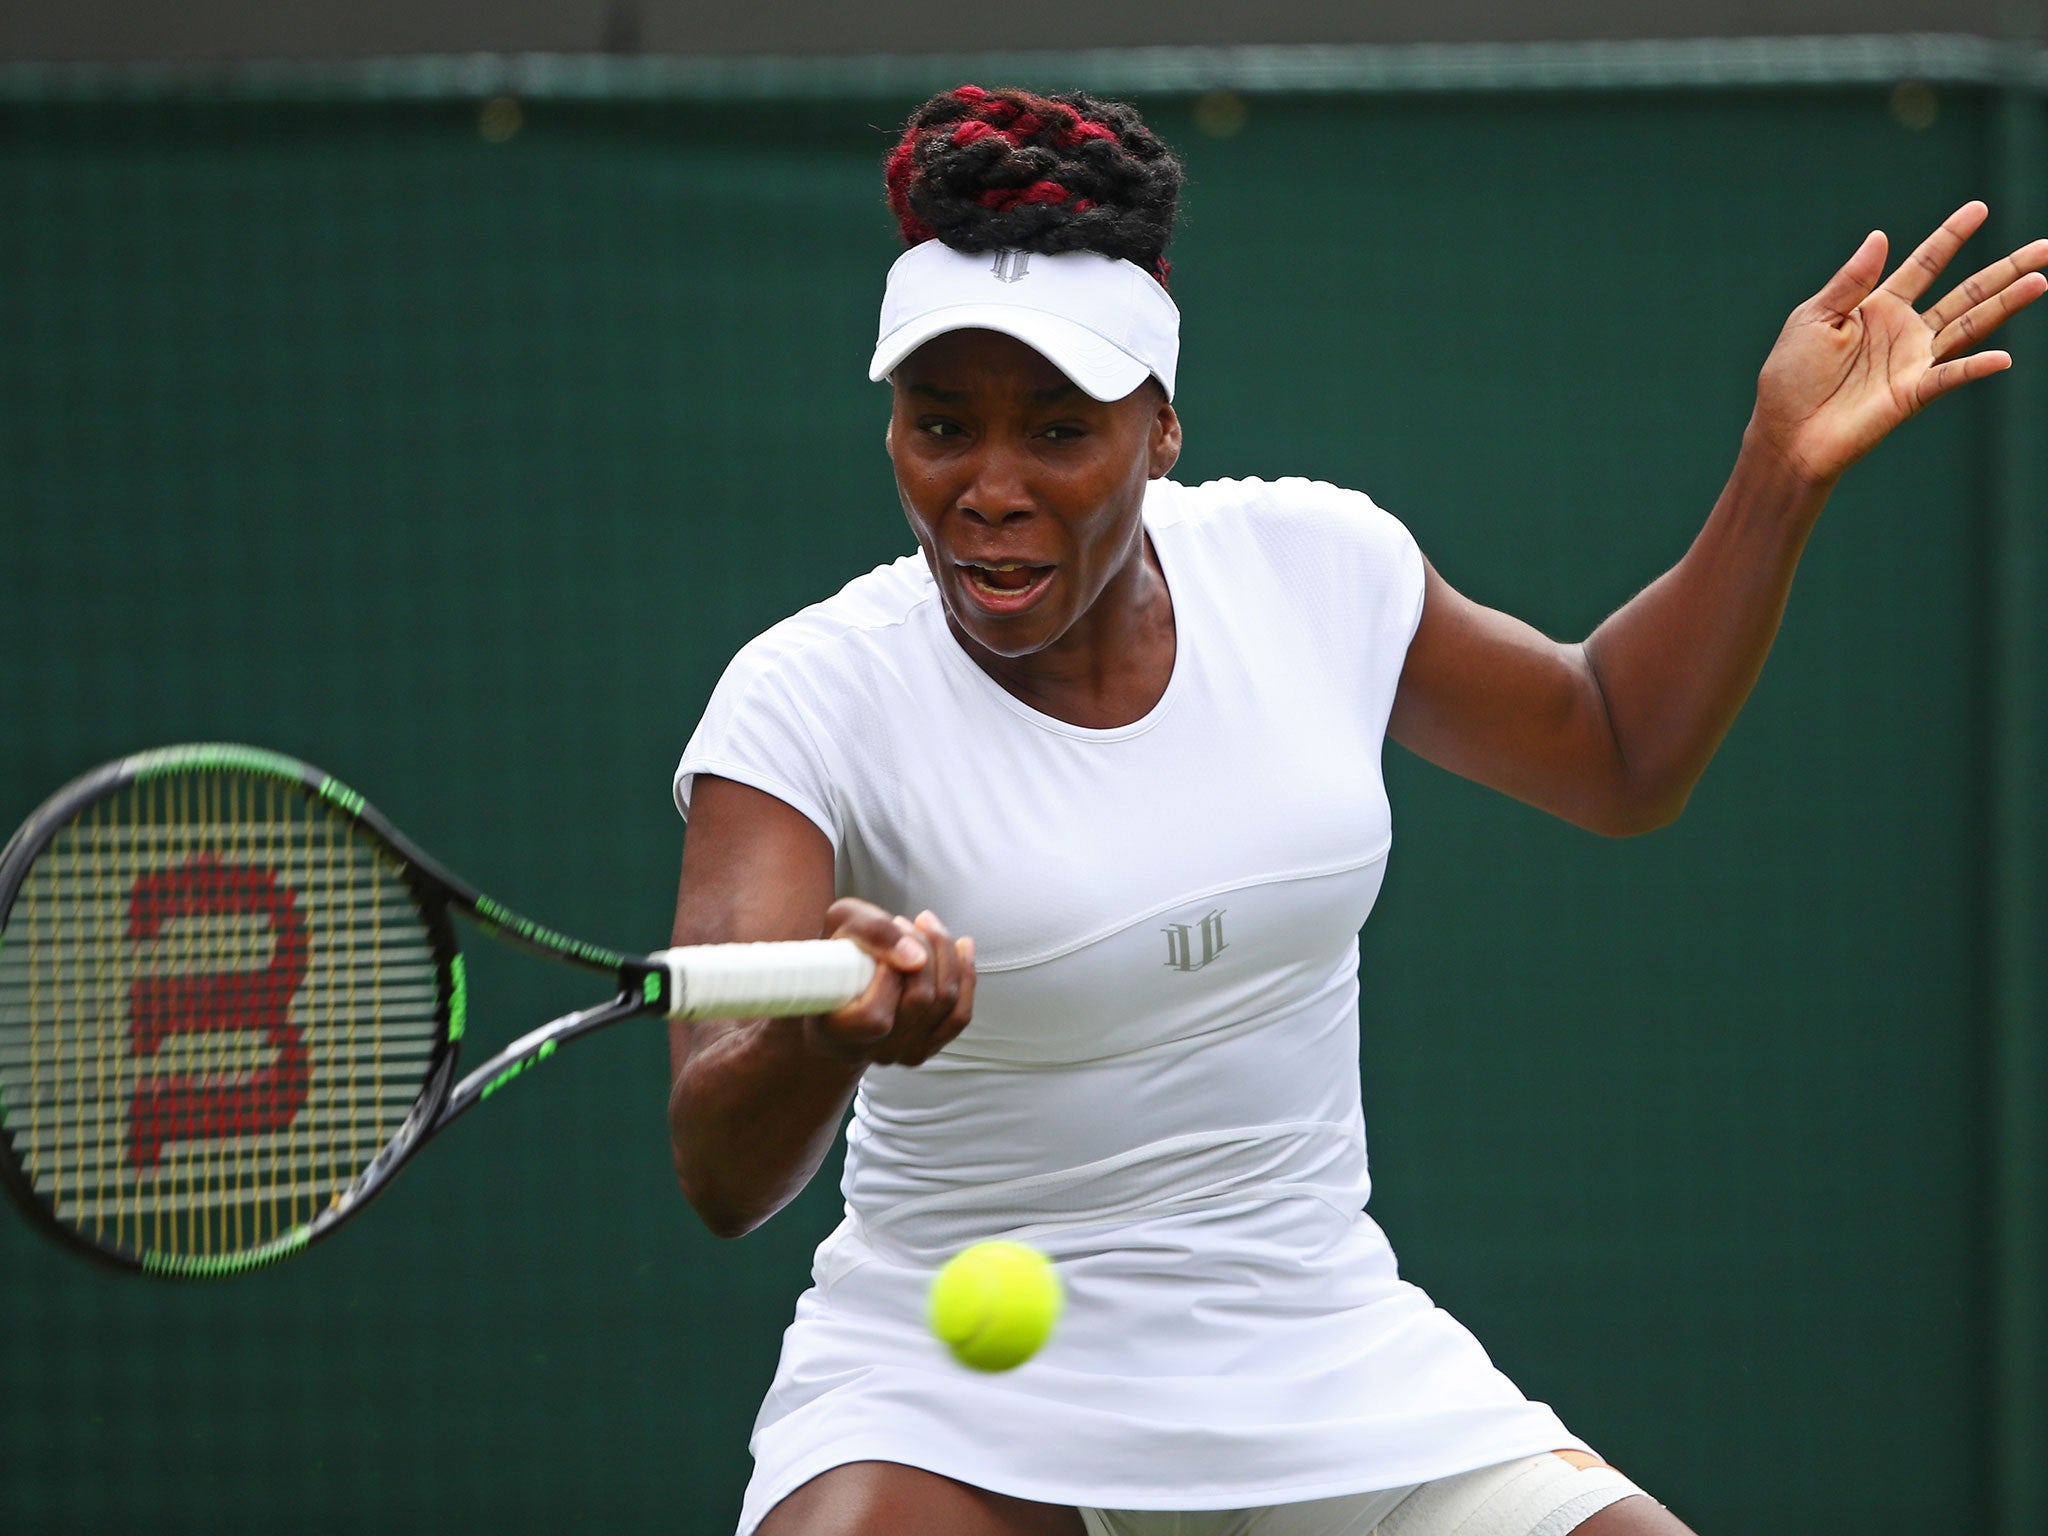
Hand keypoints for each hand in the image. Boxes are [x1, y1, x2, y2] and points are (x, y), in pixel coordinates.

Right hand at [806, 897, 975, 1066]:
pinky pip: (959, 1015)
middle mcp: (869, 1050)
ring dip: (946, 956)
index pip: (874, 1016)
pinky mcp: (926, 1046)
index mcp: (836, 1030)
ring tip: (927, 927)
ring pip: (945, 1004)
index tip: (885, 938)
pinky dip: (965, 976)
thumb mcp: (842, 922)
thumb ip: (873, 932)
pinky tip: (961, 948)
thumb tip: (916, 957)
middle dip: (924, 948)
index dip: (888, 972)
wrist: (844, 981)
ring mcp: (900, 1053)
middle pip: (920, 1001)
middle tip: (909, 922)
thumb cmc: (839, 952)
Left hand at [1749, 202, 2047, 484]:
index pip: (1924, 265)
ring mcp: (1914, 362)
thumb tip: (1880, 236)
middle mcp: (1905, 332)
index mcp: (1877, 308)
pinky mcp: (1912, 394)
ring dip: (2006, 305)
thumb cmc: (1791, 378)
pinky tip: (2002, 358)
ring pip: (1971, 326)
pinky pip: (1950, 377)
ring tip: (2040, 280)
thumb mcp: (1813, 318)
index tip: (1979, 208)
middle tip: (2044, 246)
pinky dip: (1975, 368)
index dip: (1950, 237)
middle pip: (1966, 293)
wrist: (1785, 433)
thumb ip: (1849, 282)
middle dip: (2005, 269)